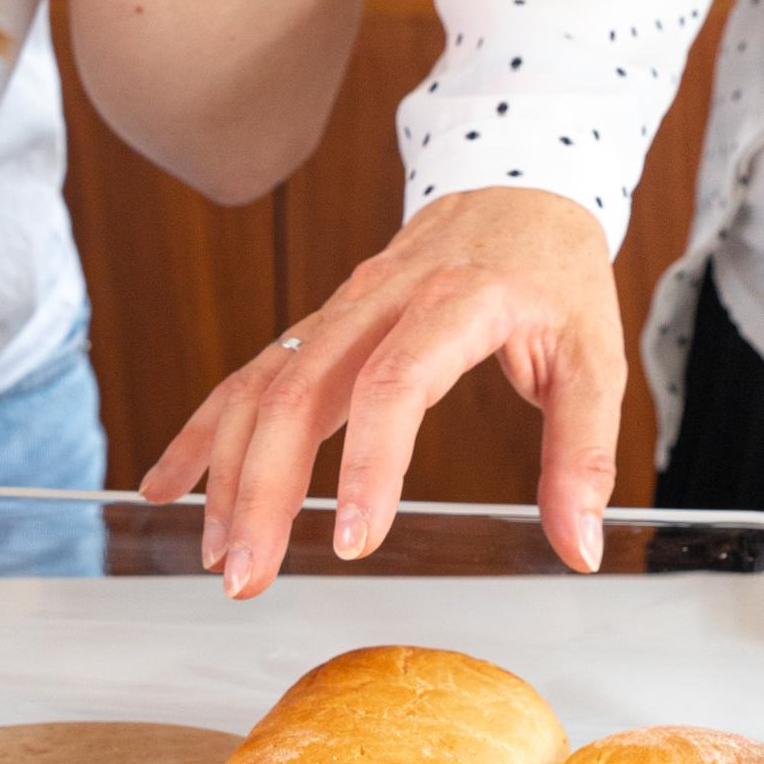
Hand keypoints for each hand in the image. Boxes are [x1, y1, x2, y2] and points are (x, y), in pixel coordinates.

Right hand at [140, 188, 625, 595]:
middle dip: (261, 488)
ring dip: (227, 471)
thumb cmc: (553, 274)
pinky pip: (249, 375)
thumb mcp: (595, 357)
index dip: (367, 464)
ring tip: (215, 555)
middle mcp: (381, 300)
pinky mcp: (319, 324)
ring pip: (262, 384)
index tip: (353, 542)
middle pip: (298, 388)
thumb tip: (577, 547)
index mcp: (457, 302)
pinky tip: (169, 487)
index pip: (394, 384)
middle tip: (247, 576)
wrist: (514, 187)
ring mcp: (339, 309)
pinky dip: (206, 433)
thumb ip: (584, 452)